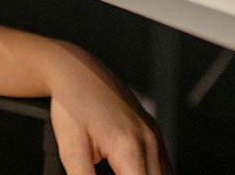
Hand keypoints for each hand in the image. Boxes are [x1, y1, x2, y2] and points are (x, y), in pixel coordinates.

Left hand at [45, 42, 167, 174]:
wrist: (74, 70)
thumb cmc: (71, 105)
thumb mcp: (71, 151)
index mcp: (129, 147)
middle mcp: (148, 140)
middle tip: (114, 174)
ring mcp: (153, 133)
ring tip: (120, 172)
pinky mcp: (153, 129)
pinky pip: (163, 164)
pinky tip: (132, 173)